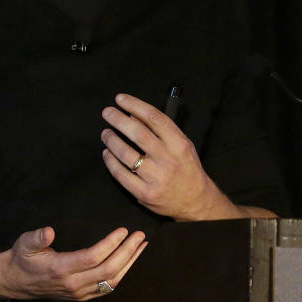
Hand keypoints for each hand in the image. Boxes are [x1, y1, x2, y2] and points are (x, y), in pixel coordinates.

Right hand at [0, 225, 146, 301]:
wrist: (17, 282)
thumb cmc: (22, 257)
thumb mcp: (24, 243)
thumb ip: (37, 238)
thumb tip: (49, 231)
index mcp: (61, 269)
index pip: (93, 257)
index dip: (111, 244)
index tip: (123, 230)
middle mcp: (74, 284)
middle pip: (108, 270)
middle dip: (128, 252)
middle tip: (140, 236)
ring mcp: (80, 293)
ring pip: (112, 281)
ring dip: (130, 263)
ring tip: (141, 247)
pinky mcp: (83, 296)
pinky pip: (108, 287)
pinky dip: (122, 273)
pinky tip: (130, 261)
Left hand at [100, 93, 233, 220]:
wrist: (196, 202)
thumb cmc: (186, 169)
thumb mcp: (182, 145)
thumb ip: (160, 130)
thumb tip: (132, 114)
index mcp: (179, 144)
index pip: (154, 118)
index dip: (135, 105)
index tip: (120, 99)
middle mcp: (168, 159)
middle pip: (138, 134)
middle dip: (118, 120)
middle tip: (107, 113)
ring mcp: (156, 178)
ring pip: (126, 154)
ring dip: (111, 140)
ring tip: (106, 133)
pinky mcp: (144, 193)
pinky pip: (121, 174)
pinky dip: (110, 161)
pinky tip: (107, 153)